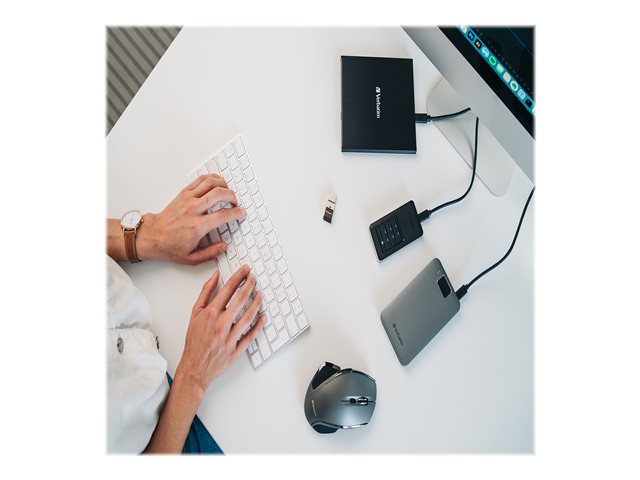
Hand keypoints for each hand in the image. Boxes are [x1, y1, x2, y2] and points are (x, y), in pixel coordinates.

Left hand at [138, 174, 244, 264]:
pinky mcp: (183, 193)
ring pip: (211, 183)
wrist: (152, 236)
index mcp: (197, 226)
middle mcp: (193, 209)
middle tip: (235, 202)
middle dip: (232, 196)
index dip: (236, 213)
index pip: (223, 215)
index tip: (241, 213)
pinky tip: (217, 183)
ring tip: (228, 191)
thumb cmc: (169, 246)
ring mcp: (188, 199)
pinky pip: (201, 180)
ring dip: (224, 185)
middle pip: (219, 194)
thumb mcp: (191, 258)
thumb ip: (210, 253)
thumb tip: (224, 247)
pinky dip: (212, 178)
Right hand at [175, 265, 265, 395]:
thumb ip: (205, 293)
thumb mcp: (195, 313)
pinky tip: (263, 316)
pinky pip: (251, 335)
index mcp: (210, 314)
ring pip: (249, 316)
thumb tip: (215, 276)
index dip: (238, 277)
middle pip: (241, 299)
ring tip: (261, 294)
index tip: (245, 270)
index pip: (228, 289)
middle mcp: (221, 324)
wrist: (194, 366)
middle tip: (254, 278)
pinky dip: (259, 325)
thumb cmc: (194, 340)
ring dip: (257, 302)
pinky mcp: (237, 349)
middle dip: (250, 285)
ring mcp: (230, 337)